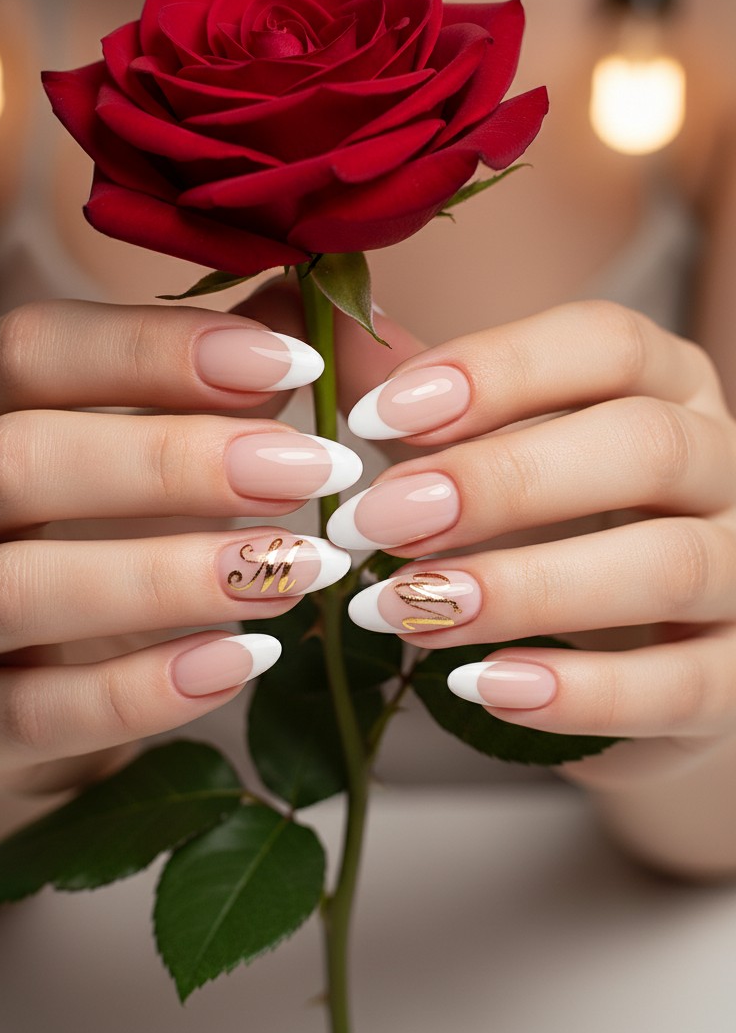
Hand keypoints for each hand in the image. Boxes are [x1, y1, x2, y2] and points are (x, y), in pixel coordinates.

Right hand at [0, 300, 357, 796]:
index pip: (28, 349)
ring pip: (12, 589)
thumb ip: (235, 372)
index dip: (156, 348)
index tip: (293, 368)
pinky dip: (145, 691)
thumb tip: (321, 312)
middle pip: (13, 462)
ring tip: (298, 569)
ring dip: (167, 578)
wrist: (65, 667)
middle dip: (173, 463)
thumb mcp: (170, 430)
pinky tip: (246, 661)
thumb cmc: (125, 524)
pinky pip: (32, 714)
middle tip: (311, 472)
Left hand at [329, 300, 735, 789]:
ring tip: (408, 610)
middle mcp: (723, 464)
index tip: (373, 420)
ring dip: (525, 589)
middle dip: (499, 482)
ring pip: (669, 565)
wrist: (643, 652)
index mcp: (667, 387)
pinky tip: (481, 687)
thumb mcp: (499, 449)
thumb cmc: (560, 526)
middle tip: (376, 523)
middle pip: (643, 445)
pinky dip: (581, 692)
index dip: (494, 371)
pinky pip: (686, 685)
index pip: (607, 344)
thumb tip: (335, 340)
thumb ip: (427, 402)